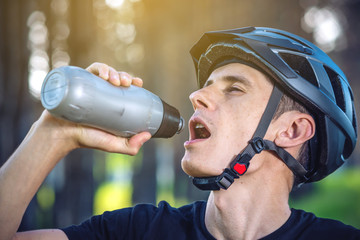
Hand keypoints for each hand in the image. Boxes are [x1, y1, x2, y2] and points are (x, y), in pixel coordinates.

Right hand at [36, 62, 150, 155]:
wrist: (60, 135)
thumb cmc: (86, 139)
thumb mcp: (112, 144)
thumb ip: (130, 146)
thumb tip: (148, 136)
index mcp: (111, 102)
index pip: (125, 88)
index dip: (134, 82)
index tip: (139, 83)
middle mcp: (101, 92)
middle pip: (117, 78)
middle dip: (124, 76)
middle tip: (126, 83)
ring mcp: (90, 86)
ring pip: (105, 72)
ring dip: (113, 71)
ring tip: (114, 80)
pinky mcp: (78, 82)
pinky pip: (90, 70)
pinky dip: (99, 68)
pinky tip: (103, 74)